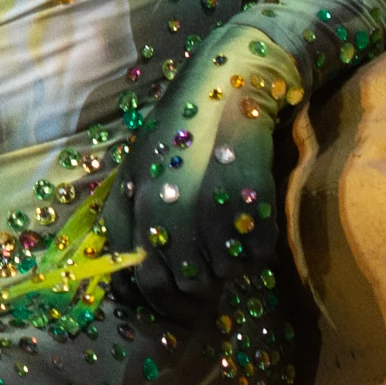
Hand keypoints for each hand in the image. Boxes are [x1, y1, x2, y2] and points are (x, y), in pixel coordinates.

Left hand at [117, 28, 299, 322]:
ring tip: (233, 260)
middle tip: (209, 300)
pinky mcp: (242, 186)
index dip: (152, 296)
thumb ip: (140, 213)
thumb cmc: (188, 125)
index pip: (130, 265)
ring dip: (226, 274)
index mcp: (129, 188)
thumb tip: (141, 274)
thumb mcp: (146, 164)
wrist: (232, 75)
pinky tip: (255, 237)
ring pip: (213, 269)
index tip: (173, 309)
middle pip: (169, 277)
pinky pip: (251, 247)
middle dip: (190, 298)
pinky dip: (255, 252)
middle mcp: (157, 193)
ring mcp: (198, 192)